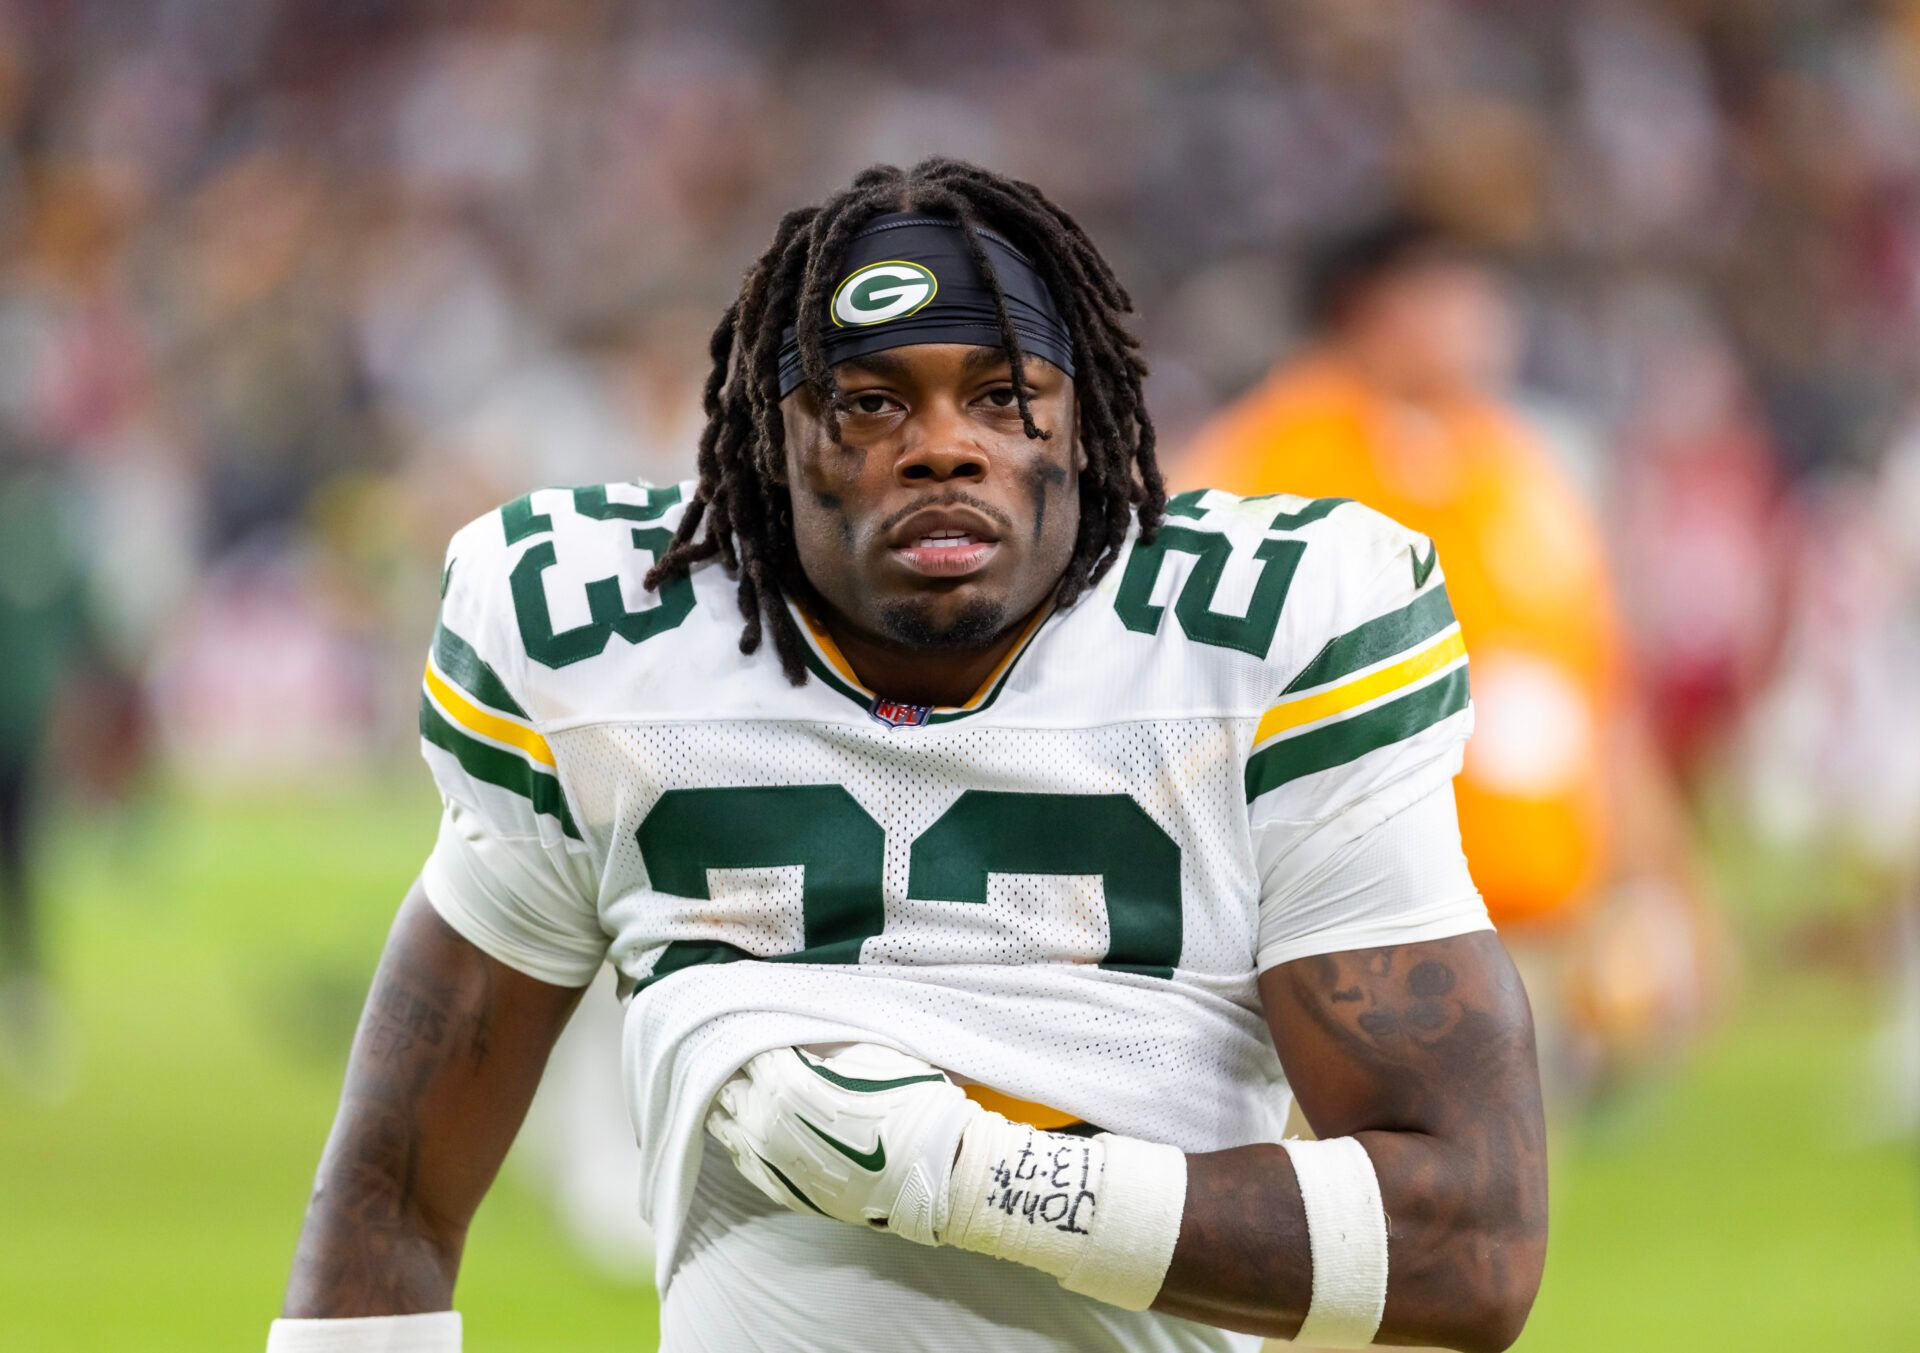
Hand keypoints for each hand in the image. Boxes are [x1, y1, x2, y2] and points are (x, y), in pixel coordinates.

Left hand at [705, 1043, 980, 1245]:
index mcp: (784, 1081)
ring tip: (744, 1085)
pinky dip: (739, 1136)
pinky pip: (740, 1158)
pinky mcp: (780, 1190)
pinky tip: (748, 1124)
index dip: (753, 1029)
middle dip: (736, 1065)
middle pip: (728, 1084)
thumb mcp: (866, 1050)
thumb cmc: (908, 1102)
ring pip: (723, 1123)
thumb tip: (795, 1032)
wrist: (934, 1172)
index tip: (758, 1018)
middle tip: (750, 1051)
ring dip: (731, 1101)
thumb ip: (818, 1042)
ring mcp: (769, 1161)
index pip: (746, 1045)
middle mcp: (765, 1123)